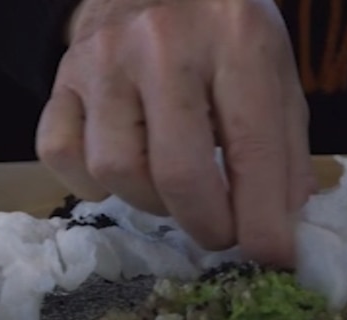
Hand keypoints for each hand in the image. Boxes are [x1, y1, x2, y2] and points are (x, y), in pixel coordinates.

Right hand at [37, 0, 315, 266]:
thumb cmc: (226, 31)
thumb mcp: (276, 73)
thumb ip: (286, 150)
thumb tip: (283, 229)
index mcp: (236, 41)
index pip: (252, 150)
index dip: (263, 221)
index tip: (272, 260)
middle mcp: (163, 45)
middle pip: (177, 173)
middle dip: (208, 226)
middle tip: (224, 235)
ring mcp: (102, 59)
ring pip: (116, 170)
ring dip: (153, 204)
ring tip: (178, 191)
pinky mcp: (61, 76)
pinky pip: (63, 156)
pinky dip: (94, 184)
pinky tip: (128, 169)